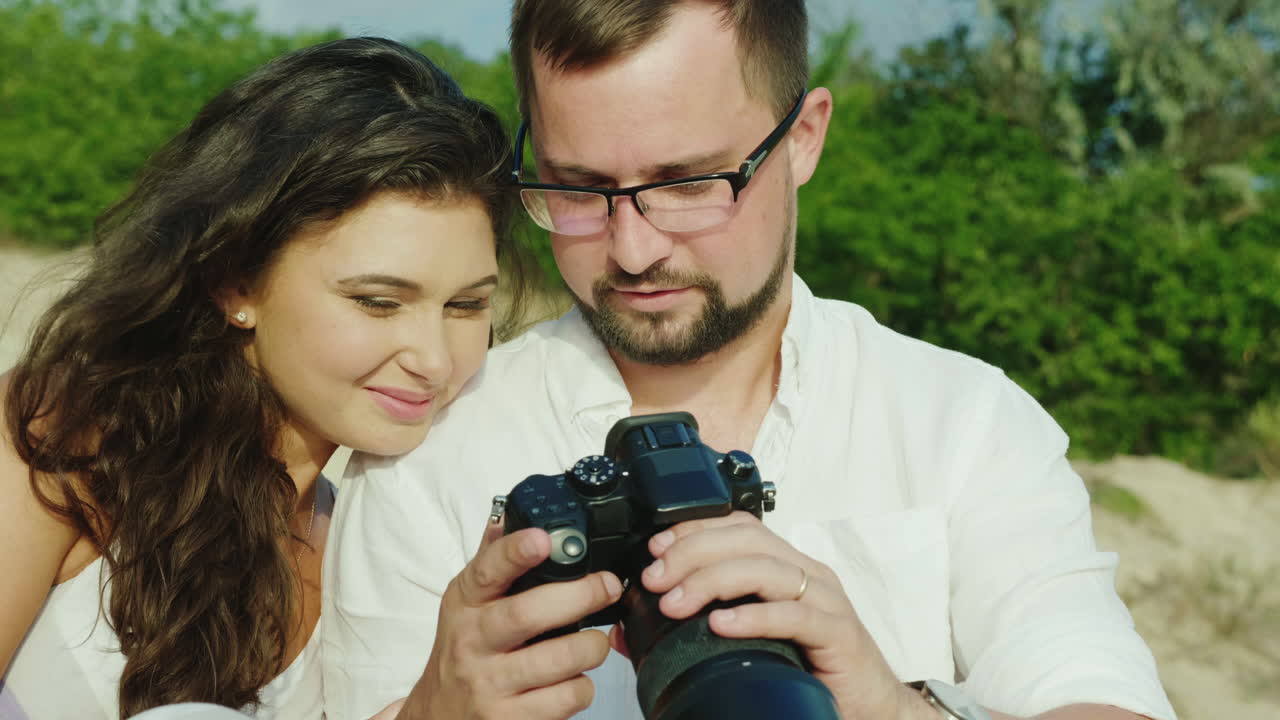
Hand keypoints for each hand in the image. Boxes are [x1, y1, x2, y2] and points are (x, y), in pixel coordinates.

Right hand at [397, 522, 622, 719]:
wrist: (438, 718)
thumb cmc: (463, 653)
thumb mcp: (466, 605)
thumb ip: (491, 562)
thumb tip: (509, 513)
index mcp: (465, 605)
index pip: (486, 572)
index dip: (516, 552)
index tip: (543, 538)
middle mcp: (472, 644)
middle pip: (529, 614)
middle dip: (581, 596)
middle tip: (607, 587)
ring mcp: (490, 686)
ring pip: (560, 660)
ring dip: (592, 646)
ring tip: (594, 641)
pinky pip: (566, 699)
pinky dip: (583, 686)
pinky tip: (573, 680)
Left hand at [628, 511, 920, 719]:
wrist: (869, 709)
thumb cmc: (809, 670)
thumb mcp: (747, 642)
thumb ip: (693, 629)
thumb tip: (628, 630)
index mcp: (785, 566)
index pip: (737, 526)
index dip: (694, 529)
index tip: (655, 549)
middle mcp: (807, 573)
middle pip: (746, 540)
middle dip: (692, 553)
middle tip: (656, 581)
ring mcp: (826, 600)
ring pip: (766, 568)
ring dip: (713, 580)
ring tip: (677, 604)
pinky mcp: (839, 633)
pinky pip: (795, 615)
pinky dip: (754, 616)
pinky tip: (723, 624)